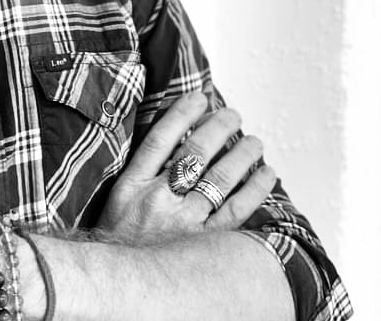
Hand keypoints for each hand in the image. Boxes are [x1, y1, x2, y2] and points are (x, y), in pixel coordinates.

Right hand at [95, 91, 275, 243]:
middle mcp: (158, 200)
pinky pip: (236, 211)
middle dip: (217, 128)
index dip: (181, 114)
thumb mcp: (118, 199)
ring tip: (254, 140)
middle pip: (194, 153)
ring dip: (241, 154)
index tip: (198, 97)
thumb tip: (173, 137)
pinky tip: (266, 174)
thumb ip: (142, 170)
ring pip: (219, 179)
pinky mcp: (204, 245)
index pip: (160, 139)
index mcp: (133, 185)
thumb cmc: (120, 239)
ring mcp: (184, 223)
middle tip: (232, 114)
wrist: (119, 286)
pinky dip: (255, 189)